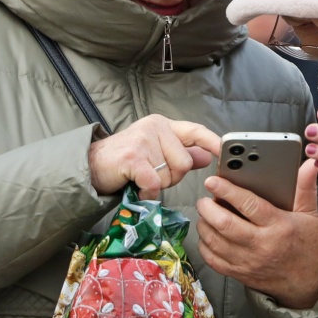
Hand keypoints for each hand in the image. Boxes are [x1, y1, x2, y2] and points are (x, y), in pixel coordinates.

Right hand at [87, 115, 220, 198]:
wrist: (90, 166)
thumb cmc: (125, 161)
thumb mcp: (156, 153)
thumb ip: (182, 153)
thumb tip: (208, 156)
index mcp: (163, 125)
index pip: (196, 131)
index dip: (213, 142)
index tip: (227, 152)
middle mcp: (155, 127)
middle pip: (185, 162)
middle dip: (172, 177)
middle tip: (151, 175)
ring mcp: (143, 140)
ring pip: (171, 174)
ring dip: (158, 185)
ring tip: (141, 178)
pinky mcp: (133, 157)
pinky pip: (155, 183)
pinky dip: (147, 192)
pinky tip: (137, 187)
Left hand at [196, 161, 317, 309]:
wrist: (308, 283)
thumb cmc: (308, 246)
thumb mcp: (310, 215)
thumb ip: (305, 188)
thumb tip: (308, 165)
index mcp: (279, 226)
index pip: (250, 205)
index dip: (228, 191)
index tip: (213, 181)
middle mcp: (261, 245)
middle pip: (225, 225)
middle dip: (208, 208)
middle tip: (204, 199)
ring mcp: (248, 262)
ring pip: (214, 242)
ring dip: (204, 224)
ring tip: (205, 213)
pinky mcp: (239, 274)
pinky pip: (212, 259)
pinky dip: (204, 245)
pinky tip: (207, 233)